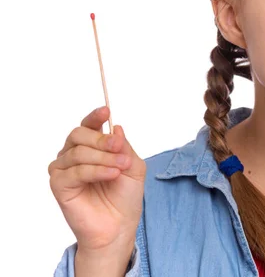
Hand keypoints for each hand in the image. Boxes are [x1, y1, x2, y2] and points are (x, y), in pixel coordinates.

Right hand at [48, 107, 145, 254]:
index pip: (88, 125)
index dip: (95, 116)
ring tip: (120, 168)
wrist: (119, 225)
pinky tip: (112, 174)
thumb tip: (115, 127)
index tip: (106, 110)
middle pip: (79, 134)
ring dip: (104, 158)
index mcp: (92, 147)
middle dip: (102, 140)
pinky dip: (96, 171)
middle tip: (119, 149)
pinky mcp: (59, 185)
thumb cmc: (125, 196)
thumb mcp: (133, 166)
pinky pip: (75, 171)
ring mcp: (64, 169)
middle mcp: (74, 154)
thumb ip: (124, 147)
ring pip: (78, 152)